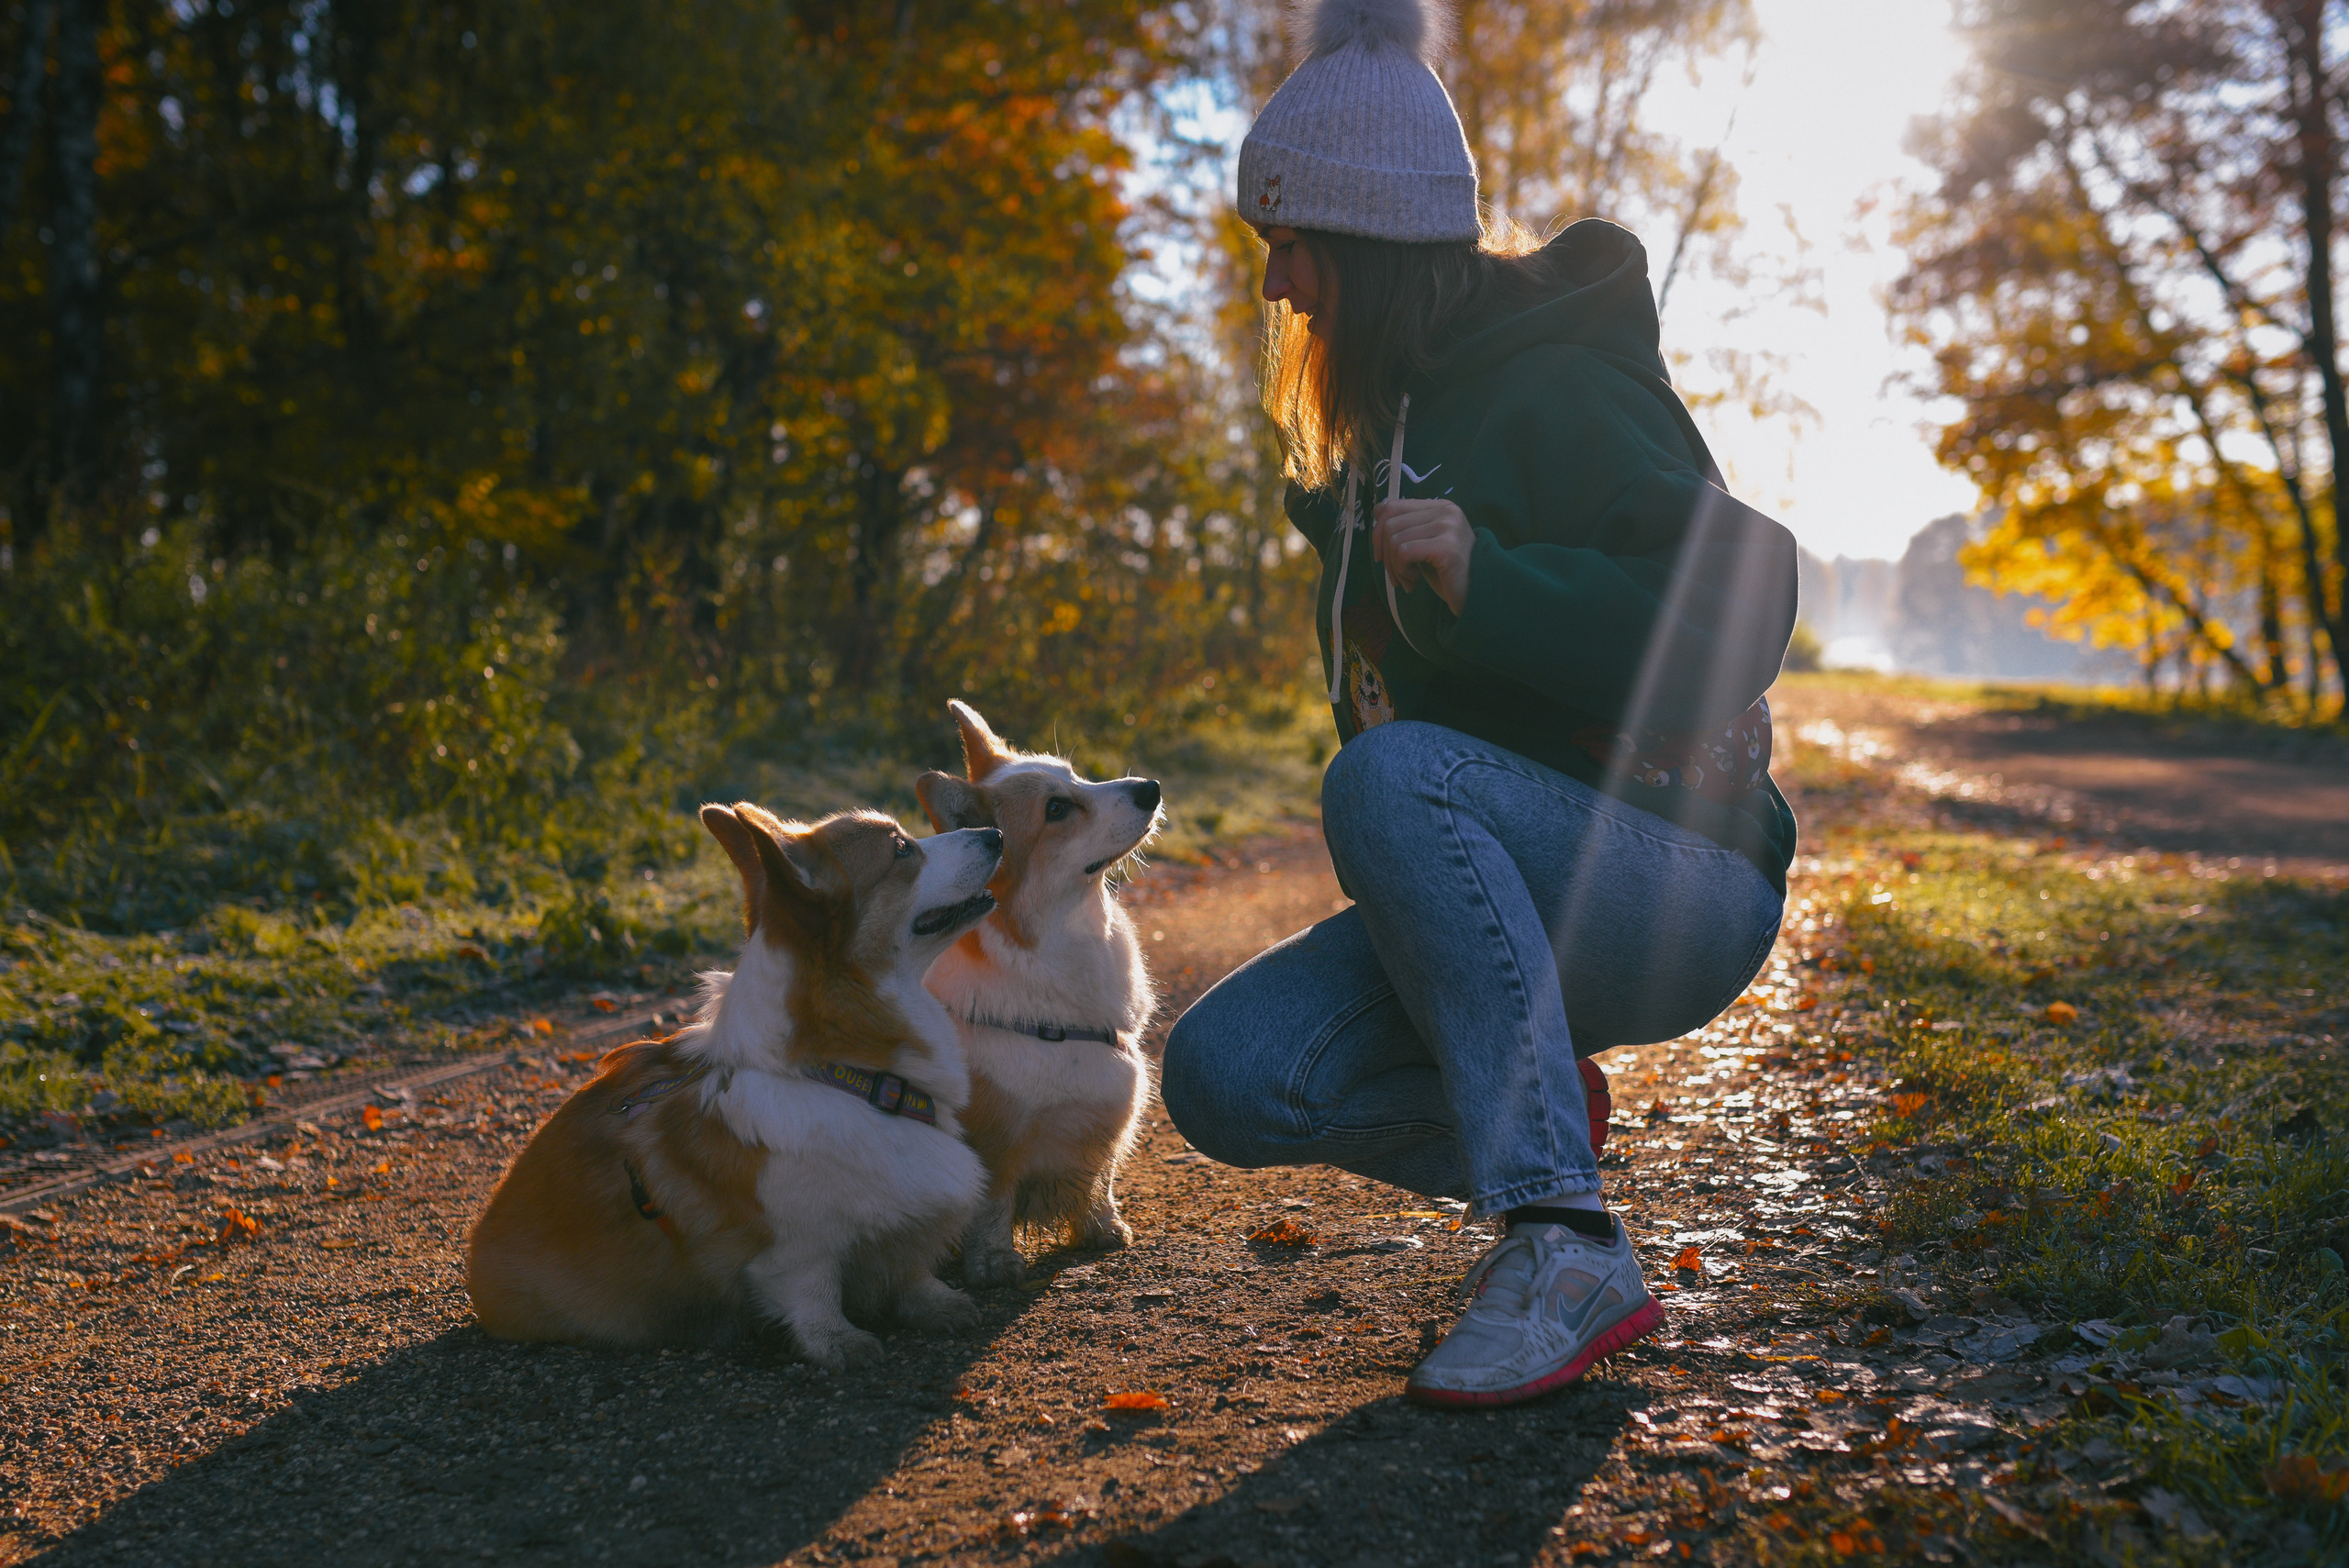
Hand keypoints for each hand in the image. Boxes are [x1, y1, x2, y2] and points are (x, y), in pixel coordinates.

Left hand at [1372, 497, 1473, 615]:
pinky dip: (1402, 571)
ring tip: (1409, 580)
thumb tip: (1377, 514)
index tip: (1381, 556)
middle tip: (1396, 576)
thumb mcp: (1423, 545)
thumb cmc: (1447, 573)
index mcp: (1440, 506)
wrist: (1477, 596)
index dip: (1377, 532)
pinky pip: (1404, 552)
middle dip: (1384, 555)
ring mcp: (1448, 526)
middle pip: (1389, 523)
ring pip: (1395, 540)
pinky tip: (1413, 582)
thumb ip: (1406, 528)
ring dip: (1394, 567)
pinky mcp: (1446, 547)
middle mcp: (1446, 511)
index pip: (1392, 506)